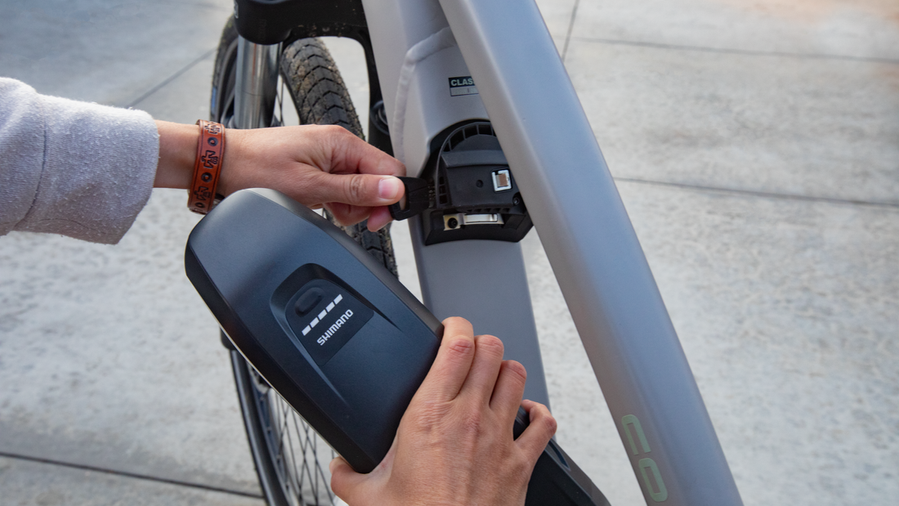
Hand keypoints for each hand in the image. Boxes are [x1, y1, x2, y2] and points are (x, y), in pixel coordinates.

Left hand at [154, 122, 404, 230]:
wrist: (222, 165)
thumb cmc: (256, 168)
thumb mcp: (310, 187)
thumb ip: (355, 190)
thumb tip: (393, 189)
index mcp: (342, 142)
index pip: (390, 168)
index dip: (389, 196)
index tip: (378, 218)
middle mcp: (338, 146)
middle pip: (376, 180)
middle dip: (366, 204)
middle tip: (345, 216)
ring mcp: (327, 157)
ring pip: (359, 188)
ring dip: (348, 206)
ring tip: (323, 208)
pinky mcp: (318, 168)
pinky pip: (341, 189)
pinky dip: (335, 203)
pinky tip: (319, 206)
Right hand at [330, 317, 556, 505]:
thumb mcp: (365, 496)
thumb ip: (347, 472)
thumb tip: (338, 464)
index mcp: (429, 415)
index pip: (455, 344)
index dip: (456, 325)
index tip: (450, 327)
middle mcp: (469, 417)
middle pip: (491, 349)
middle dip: (481, 344)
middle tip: (469, 353)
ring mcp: (500, 437)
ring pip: (517, 375)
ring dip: (506, 370)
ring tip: (494, 378)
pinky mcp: (522, 462)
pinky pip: (544, 422)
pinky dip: (537, 413)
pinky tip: (525, 415)